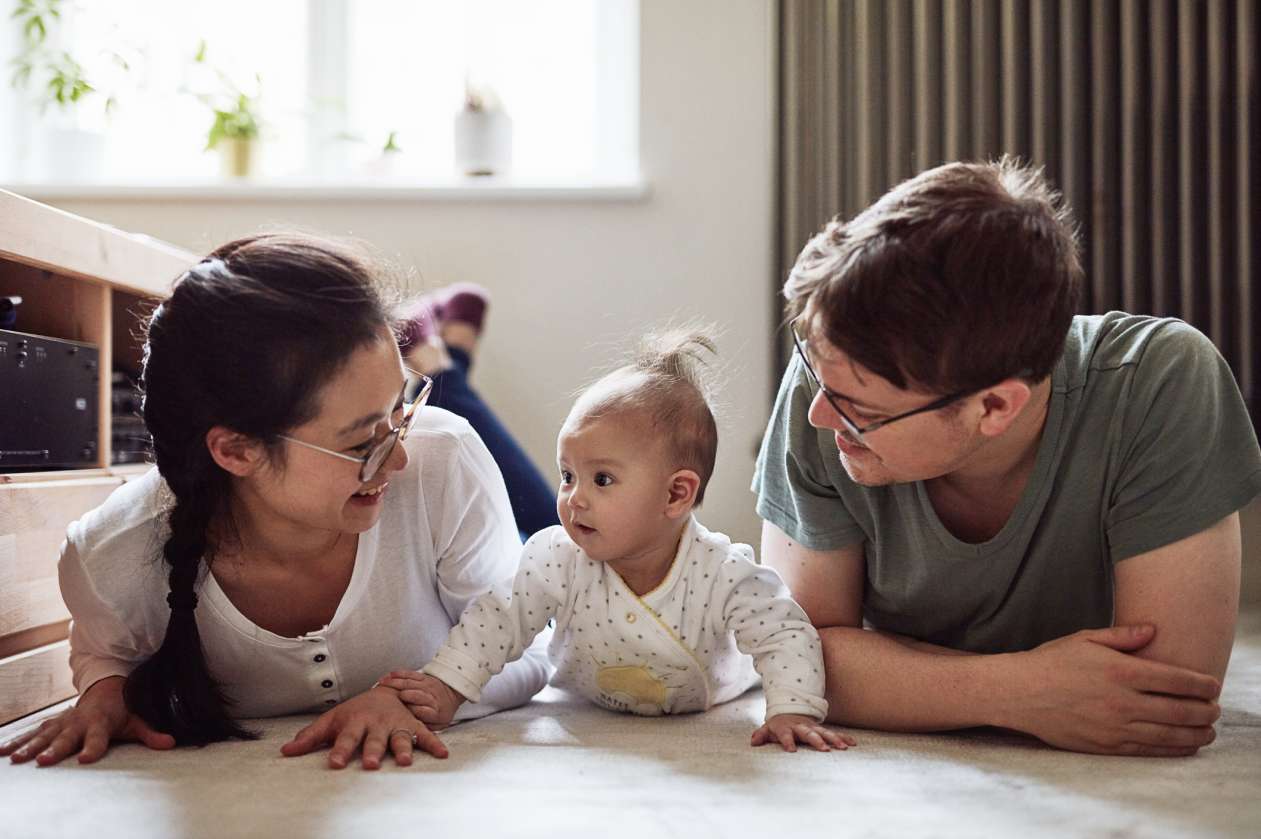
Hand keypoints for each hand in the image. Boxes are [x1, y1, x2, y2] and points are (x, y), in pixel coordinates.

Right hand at [0, 676, 174, 765]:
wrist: (106, 688)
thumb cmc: (123, 709)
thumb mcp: (138, 720)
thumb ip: (151, 734)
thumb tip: (171, 743)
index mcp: (100, 723)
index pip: (98, 739)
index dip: (93, 748)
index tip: (84, 759)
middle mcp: (78, 722)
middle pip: (66, 738)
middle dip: (55, 749)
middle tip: (44, 761)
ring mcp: (63, 722)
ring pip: (44, 735)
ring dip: (30, 746)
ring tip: (16, 759)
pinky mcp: (52, 724)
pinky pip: (33, 732)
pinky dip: (17, 740)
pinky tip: (3, 752)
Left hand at [280, 686, 447, 768]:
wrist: (385, 690)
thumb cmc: (354, 711)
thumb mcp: (332, 720)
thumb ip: (311, 736)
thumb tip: (285, 751)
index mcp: (356, 722)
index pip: (345, 738)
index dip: (340, 751)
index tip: (336, 763)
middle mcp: (377, 724)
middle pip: (374, 740)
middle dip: (374, 751)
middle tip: (371, 764)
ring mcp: (396, 725)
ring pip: (400, 738)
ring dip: (403, 749)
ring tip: (405, 762)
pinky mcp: (412, 726)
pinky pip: (425, 735)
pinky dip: (434, 743)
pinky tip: (443, 754)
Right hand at [374, 670, 465, 729]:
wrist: (450, 695)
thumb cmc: (439, 713)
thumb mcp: (437, 725)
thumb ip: (426, 729)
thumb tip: (412, 735)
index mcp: (436, 712)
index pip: (425, 711)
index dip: (416, 710)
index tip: (406, 712)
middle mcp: (431, 696)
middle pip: (419, 694)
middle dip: (409, 694)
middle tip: (399, 696)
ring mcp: (427, 684)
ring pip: (411, 682)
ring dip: (397, 683)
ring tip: (384, 684)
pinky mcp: (422, 676)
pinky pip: (410, 673)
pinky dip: (398, 674)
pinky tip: (388, 676)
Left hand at [751, 714, 856, 752]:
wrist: (790, 710)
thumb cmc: (778, 725)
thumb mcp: (767, 729)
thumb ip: (760, 735)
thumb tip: (753, 742)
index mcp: (786, 728)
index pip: (786, 735)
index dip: (788, 741)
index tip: (791, 751)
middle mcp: (801, 727)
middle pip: (808, 733)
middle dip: (817, 740)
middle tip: (824, 749)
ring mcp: (813, 727)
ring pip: (824, 732)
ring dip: (834, 739)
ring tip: (844, 747)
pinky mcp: (821, 730)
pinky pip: (834, 733)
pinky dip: (843, 737)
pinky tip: (852, 743)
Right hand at [1000, 624, 1221, 756]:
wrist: (1018, 693)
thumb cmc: (1051, 662)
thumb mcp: (1085, 639)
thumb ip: (1122, 635)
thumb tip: (1153, 630)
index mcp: (1120, 671)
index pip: (1176, 680)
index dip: (1202, 684)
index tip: (1214, 686)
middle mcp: (1121, 701)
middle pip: (1180, 710)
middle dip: (1206, 711)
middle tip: (1216, 709)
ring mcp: (1114, 726)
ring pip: (1169, 734)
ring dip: (1196, 734)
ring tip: (1209, 731)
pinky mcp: (1106, 745)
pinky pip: (1148, 750)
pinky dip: (1172, 749)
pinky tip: (1184, 745)